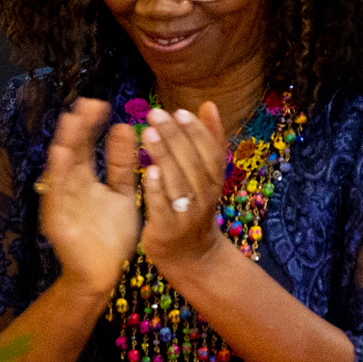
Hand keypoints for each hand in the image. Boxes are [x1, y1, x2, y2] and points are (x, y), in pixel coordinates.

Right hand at [39, 98, 139, 298]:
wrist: (102, 275)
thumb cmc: (112, 238)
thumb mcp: (122, 194)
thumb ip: (122, 165)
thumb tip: (126, 129)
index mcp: (86, 181)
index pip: (88, 147)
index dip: (91, 126)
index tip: (100, 104)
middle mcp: (71, 187)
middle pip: (73, 151)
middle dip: (79, 127)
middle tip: (88, 103)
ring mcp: (62, 202)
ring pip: (62, 167)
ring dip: (66, 143)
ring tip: (72, 119)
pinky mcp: (57, 218)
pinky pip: (57, 192)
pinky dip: (59, 172)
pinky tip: (63, 153)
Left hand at [138, 102, 232, 273]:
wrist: (192, 256)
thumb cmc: (194, 207)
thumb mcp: (206, 176)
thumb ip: (209, 141)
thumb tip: (209, 104)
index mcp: (215, 180)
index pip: (211, 152)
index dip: (198, 131)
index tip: (179, 110)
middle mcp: (206, 196)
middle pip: (193, 162)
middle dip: (175, 136)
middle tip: (155, 113)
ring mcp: (188, 214)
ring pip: (178, 181)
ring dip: (165, 156)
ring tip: (149, 133)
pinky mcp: (169, 229)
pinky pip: (164, 207)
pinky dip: (158, 189)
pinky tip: (147, 171)